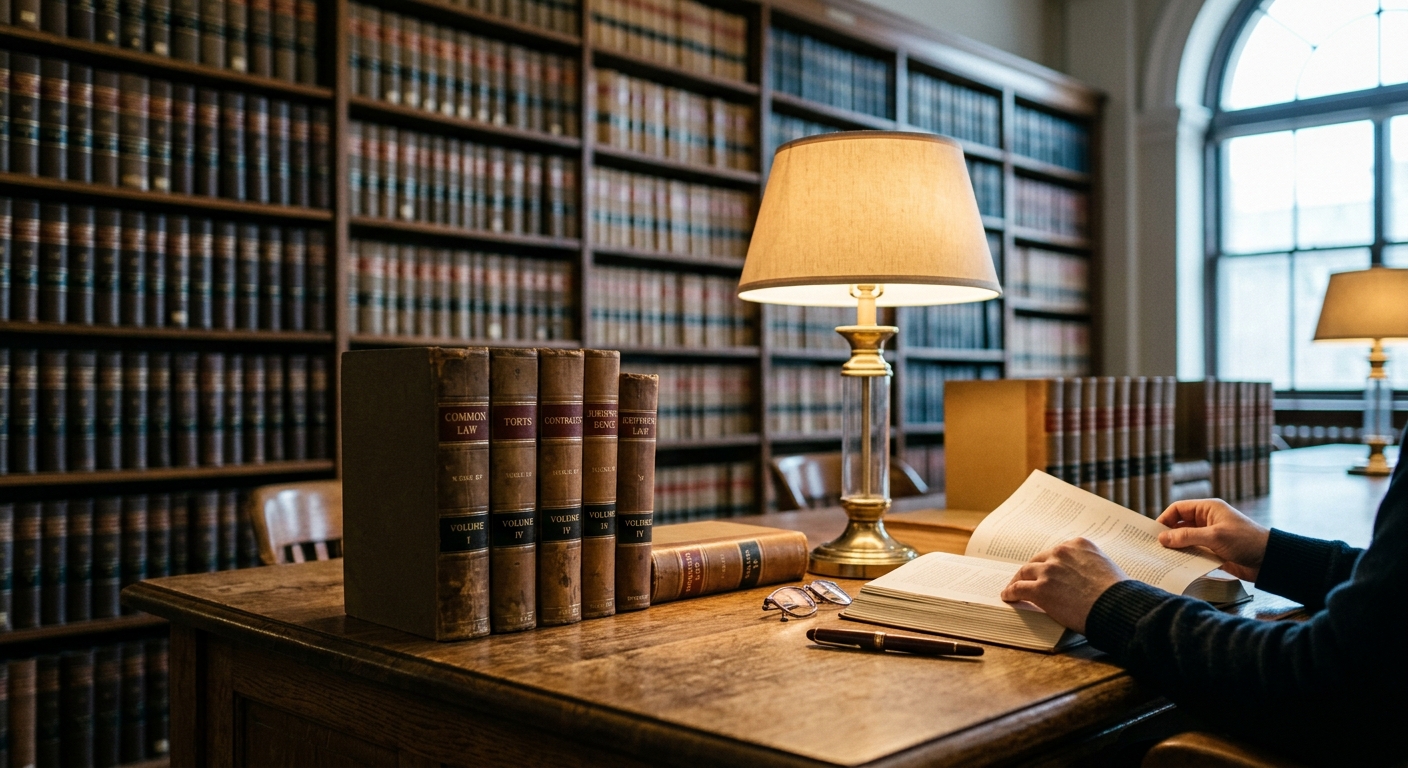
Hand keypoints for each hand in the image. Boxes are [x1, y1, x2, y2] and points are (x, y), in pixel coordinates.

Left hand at [1000, 538, 1126, 634]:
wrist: (1117, 607)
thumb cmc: (1119, 593)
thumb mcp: (1106, 567)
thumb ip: (1090, 565)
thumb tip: (1084, 577)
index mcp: (1079, 544)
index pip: (1057, 552)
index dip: (1049, 562)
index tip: (1045, 567)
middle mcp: (1061, 553)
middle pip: (1038, 560)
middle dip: (1032, 569)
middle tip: (1025, 576)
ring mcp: (1049, 570)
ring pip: (1025, 572)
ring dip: (1018, 579)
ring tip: (1013, 586)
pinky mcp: (1041, 590)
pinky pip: (1019, 588)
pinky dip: (1011, 592)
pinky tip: (1008, 596)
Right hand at [1156, 499, 1269, 581]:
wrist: (1270, 561)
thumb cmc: (1245, 541)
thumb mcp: (1214, 537)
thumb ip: (1187, 536)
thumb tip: (1163, 539)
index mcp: (1208, 509)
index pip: (1178, 509)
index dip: (1165, 519)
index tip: (1154, 534)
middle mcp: (1207, 521)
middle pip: (1180, 525)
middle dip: (1168, 535)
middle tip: (1155, 547)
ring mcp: (1210, 537)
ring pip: (1186, 540)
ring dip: (1177, 548)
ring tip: (1163, 558)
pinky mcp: (1214, 551)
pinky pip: (1194, 552)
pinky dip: (1186, 557)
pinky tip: (1178, 565)